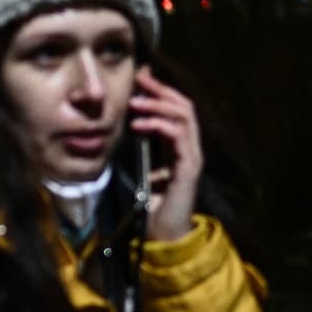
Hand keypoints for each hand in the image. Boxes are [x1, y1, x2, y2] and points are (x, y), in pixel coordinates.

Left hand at [129, 66, 203, 242]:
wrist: (163, 235)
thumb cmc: (150, 207)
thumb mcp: (140, 173)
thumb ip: (137, 154)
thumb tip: (119, 134)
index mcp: (178, 147)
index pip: (175, 109)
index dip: (160, 91)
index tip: (141, 76)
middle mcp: (189, 148)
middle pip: (183, 106)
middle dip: (161, 89)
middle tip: (139, 78)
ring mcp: (192, 157)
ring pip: (184, 117)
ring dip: (158, 105)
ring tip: (134, 101)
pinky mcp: (189, 169)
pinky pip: (180, 137)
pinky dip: (160, 125)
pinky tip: (141, 123)